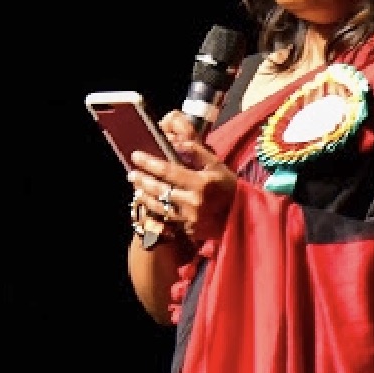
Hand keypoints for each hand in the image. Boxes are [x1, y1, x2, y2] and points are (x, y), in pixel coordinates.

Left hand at [129, 112, 237, 247]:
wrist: (242, 215)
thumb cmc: (228, 186)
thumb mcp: (216, 165)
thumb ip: (196, 151)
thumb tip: (176, 142)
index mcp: (201, 184)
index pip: (168, 171)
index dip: (149, 163)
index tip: (136, 156)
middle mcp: (194, 203)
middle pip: (160, 190)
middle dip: (143, 181)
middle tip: (132, 173)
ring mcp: (191, 219)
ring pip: (160, 207)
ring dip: (145, 197)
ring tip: (137, 188)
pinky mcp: (189, 230)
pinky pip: (168, 220)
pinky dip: (156, 211)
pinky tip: (149, 204)